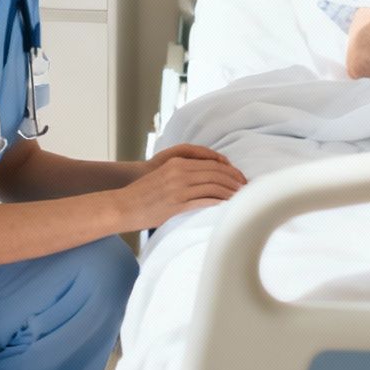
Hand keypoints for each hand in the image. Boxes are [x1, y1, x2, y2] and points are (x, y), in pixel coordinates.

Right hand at [114, 146, 246, 230]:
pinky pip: (205, 201)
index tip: (240, 178)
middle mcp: (180, 172)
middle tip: (247, 188)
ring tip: (242, 199)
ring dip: (231, 193)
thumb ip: (182, 173)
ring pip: (214, 187)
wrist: (122, 206)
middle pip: (216, 174)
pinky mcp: (177, 204)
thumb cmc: (142, 194)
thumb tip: (202, 180)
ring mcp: (179, 189)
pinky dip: (220, 203)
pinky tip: (228, 207)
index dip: (230, 170)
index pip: (212, 164)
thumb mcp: (163, 175)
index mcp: (177, 163)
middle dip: (235, 181)